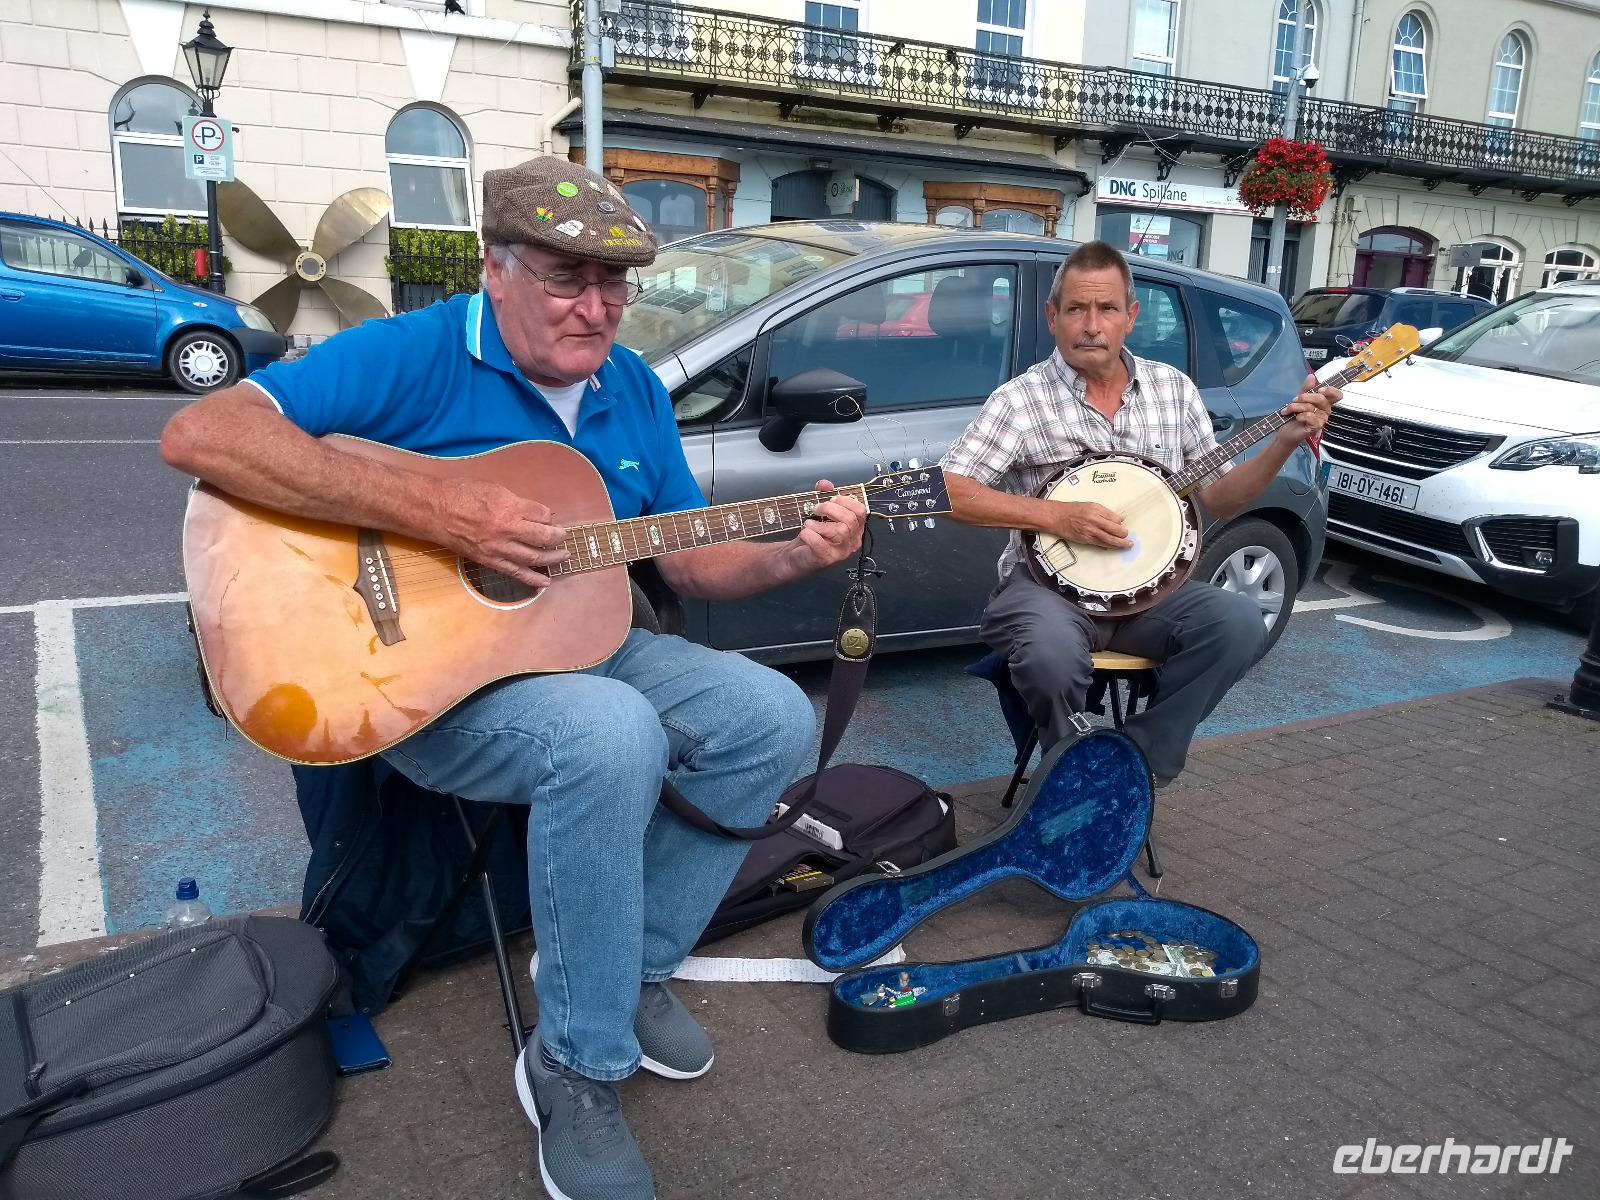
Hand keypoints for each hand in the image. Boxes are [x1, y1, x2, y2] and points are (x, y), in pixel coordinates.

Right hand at [441, 478, 568, 587]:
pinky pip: (515, 572)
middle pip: (543, 536)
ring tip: (563, 556)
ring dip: (552, 558)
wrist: (435, 511)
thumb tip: (535, 512)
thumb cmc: (460, 494)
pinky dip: (533, 578)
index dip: (549, 516)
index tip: (549, 517)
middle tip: (564, 537)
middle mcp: (506, 529)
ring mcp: (498, 548)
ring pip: (534, 557)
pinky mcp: (489, 561)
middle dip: (558, 537)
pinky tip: (545, 581)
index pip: (542, 514)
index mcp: (508, 507)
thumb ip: (516, 501)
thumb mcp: (493, 488)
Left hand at [783, 480, 866, 573]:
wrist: (796, 557)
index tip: (832, 499)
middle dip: (830, 509)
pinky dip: (810, 534)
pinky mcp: (827, 559)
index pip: (861, 512)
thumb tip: (825, 484)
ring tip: (808, 524)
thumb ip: (823, 496)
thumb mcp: (819, 514)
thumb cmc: (812, 535)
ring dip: (819, 523)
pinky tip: (805, 533)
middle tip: (816, 510)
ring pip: (839, 532)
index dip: (846, 501)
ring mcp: (841, 552)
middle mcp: (852, 541)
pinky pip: (821, 544)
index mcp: (855, 529)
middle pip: (850, 519)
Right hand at [1049, 500, 1131, 549]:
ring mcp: (1091, 531)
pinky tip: (1114, 547)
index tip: (1122, 524)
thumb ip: (1104, 512)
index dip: (1120, 522)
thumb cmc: (1072, 510)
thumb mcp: (1090, 505)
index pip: (1115, 518)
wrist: (1057, 517)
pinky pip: (1101, 544)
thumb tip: (1118, 518)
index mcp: (1097, 509)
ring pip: (1110, 539)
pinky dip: (1109, 546)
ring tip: (1128, 545)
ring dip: (1121, 543)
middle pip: (1115, 529)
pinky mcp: (1086, 539)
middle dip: (1124, 534)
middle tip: (1127, 535)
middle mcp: (1095, 520)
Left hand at [1278, 373, 1340, 445]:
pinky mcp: (1316, 427)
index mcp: (1324, 403)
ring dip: (1296, 407)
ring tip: (1289, 410)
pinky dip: (1300, 416)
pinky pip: (1310, 417)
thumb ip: (1306, 388)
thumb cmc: (1294, 416)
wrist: (1285, 432)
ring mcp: (1322, 419)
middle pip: (1321, 398)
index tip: (1319, 389)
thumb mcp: (1299, 400)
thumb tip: (1311, 376)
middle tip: (1294, 400)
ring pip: (1311, 407)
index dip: (1331, 390)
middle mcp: (1325, 411)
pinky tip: (1297, 418)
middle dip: (1304, 397)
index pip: (1336, 395)